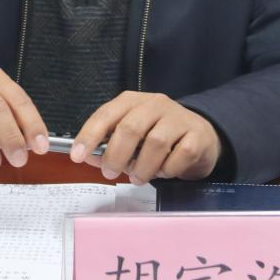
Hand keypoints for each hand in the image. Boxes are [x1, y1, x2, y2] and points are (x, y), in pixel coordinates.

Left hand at [71, 92, 220, 184]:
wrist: (201, 135)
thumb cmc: (159, 135)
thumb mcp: (132, 136)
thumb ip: (109, 145)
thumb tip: (89, 158)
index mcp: (133, 101)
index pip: (106, 114)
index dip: (89, 135)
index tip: (77, 157)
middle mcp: (155, 104)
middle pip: (130, 128)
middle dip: (116, 156)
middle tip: (110, 173)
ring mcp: (178, 118)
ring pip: (155, 143)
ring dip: (142, 168)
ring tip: (138, 178)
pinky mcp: (197, 135)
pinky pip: (179, 155)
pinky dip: (167, 170)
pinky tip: (165, 171)